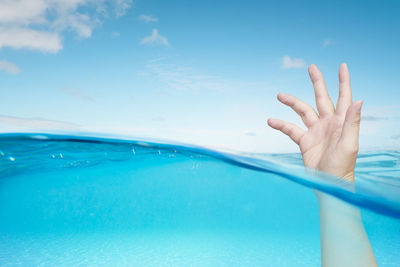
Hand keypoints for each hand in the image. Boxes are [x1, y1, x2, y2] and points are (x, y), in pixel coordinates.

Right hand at [267, 63, 362, 181]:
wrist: (329, 184)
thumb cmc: (343, 166)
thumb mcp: (349, 144)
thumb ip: (352, 122)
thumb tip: (359, 99)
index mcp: (341, 121)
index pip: (344, 97)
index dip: (343, 81)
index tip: (342, 66)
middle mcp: (329, 123)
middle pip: (321, 98)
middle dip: (317, 82)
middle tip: (311, 67)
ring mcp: (316, 131)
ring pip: (302, 111)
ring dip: (292, 102)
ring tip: (279, 95)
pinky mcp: (305, 142)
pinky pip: (291, 129)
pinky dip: (281, 125)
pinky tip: (271, 121)